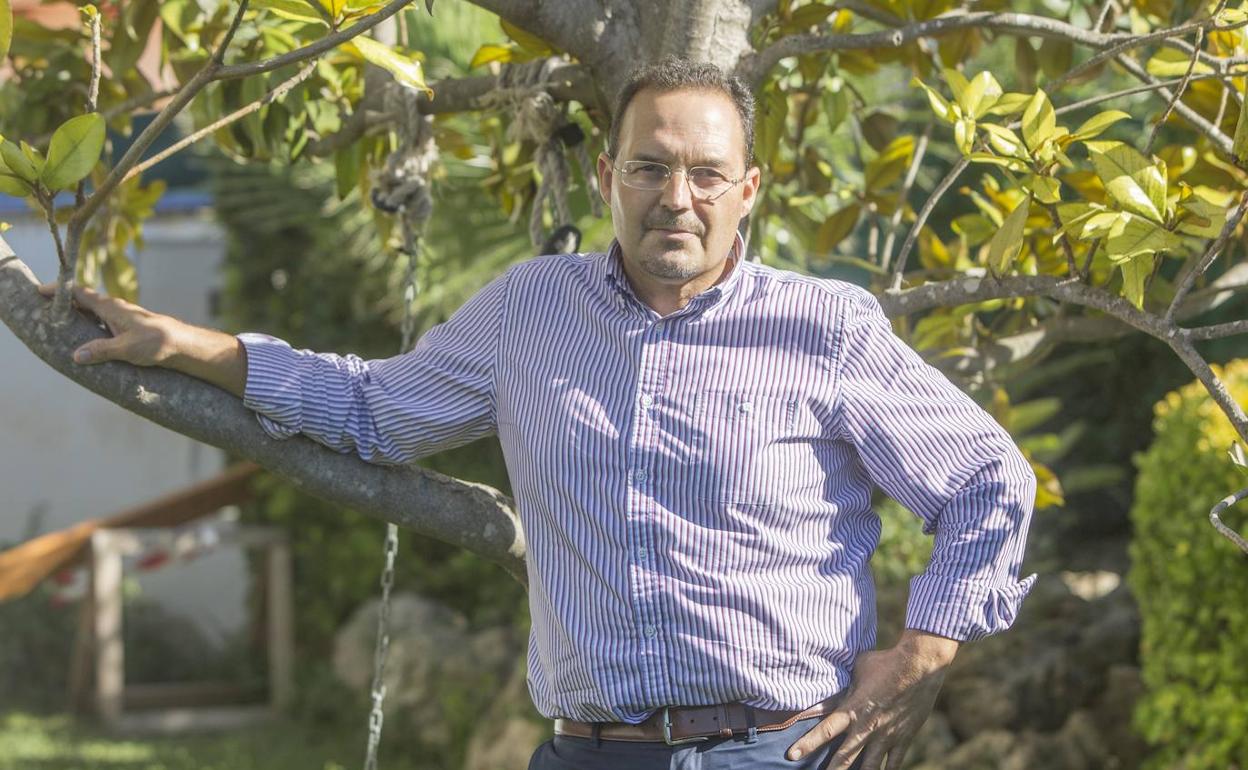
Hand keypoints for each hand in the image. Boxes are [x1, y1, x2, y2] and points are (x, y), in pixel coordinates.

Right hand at [37, 282, 178, 365]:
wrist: (182, 344)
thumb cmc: (156, 342)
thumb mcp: (126, 348)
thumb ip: (101, 350)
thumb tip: (76, 356)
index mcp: (111, 307)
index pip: (80, 293)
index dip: (59, 291)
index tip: (39, 291)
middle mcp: (114, 308)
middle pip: (83, 301)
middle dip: (63, 304)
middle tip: (41, 311)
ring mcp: (121, 317)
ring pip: (92, 313)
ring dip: (76, 317)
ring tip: (57, 326)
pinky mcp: (127, 327)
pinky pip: (102, 323)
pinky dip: (89, 326)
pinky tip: (84, 339)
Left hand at [787, 629, 957, 769]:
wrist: (919, 666)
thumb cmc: (884, 662)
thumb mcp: (856, 669)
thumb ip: (842, 684)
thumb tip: (826, 682)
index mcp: (852, 709)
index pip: (825, 731)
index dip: (807, 744)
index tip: (792, 756)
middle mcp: (867, 727)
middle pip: (844, 757)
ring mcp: (886, 736)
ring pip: (869, 767)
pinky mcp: (903, 739)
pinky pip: (894, 763)